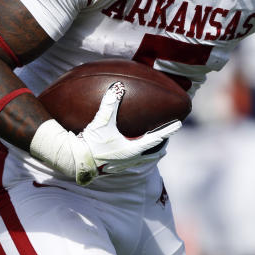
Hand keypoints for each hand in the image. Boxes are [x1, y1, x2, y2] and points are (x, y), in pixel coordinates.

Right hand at [30, 82, 182, 184]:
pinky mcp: (113, 169)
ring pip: (142, 160)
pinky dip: (135, 157)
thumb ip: (110, 104)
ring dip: (150, 154)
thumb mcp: (101, 122)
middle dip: (161, 146)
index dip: (168, 129)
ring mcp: (123, 166)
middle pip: (153, 153)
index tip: (179, 124)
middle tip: (167, 139)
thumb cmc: (90, 143)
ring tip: (154, 149)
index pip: (157, 137)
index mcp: (132, 148)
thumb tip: (118, 86)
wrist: (75, 162)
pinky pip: (130, 163)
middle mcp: (131, 159)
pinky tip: (128, 154)